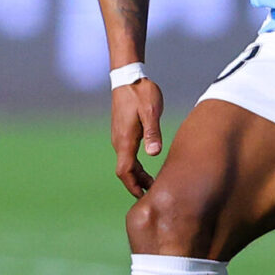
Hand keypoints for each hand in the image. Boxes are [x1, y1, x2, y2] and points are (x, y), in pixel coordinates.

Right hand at [111, 78, 164, 198]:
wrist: (128, 76)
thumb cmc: (141, 92)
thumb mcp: (151, 111)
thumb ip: (153, 132)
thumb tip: (154, 154)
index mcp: (126, 139)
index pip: (125, 171)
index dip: (133, 186)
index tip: (144, 198)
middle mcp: (119, 141)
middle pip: (125, 171)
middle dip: (137, 185)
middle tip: (154, 195)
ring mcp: (119, 137)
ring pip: (126, 163)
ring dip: (137, 176)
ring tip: (153, 184)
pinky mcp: (123, 132)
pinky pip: (127, 155)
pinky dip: (136, 166)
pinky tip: (147, 169)